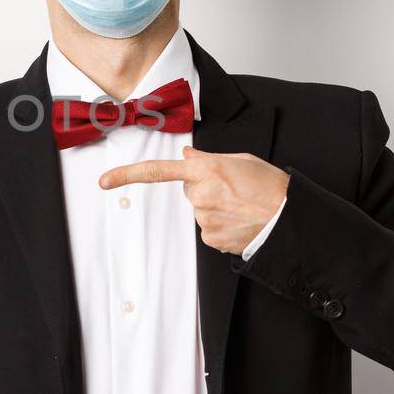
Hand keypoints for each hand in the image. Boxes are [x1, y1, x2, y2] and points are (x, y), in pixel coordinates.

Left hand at [99, 147, 288, 255]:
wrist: (290, 218)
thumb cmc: (270, 185)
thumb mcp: (240, 160)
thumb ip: (208, 159)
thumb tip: (187, 155)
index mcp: (206, 169)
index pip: (158, 171)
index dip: (127, 175)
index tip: (104, 181)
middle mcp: (200, 194)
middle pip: (189, 191)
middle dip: (205, 189)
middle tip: (233, 190)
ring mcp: (203, 218)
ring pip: (200, 210)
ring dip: (215, 208)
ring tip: (242, 206)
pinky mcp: (210, 238)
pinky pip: (208, 229)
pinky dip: (221, 225)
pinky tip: (240, 221)